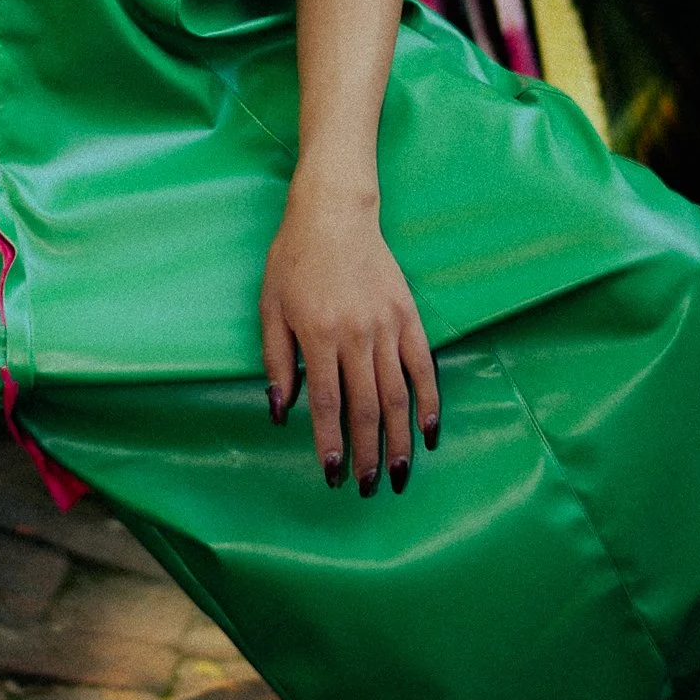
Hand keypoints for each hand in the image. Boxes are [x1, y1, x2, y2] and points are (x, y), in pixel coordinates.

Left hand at [260, 183, 438, 491]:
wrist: (334, 213)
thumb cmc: (293, 259)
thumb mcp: (269, 307)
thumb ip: (275, 360)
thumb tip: (280, 410)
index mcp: (317, 335)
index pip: (324, 403)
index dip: (330, 442)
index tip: (333, 474)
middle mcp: (356, 335)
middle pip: (365, 408)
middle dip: (366, 453)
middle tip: (365, 487)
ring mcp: (387, 326)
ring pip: (396, 395)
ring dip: (398, 439)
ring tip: (397, 473)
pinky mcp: (408, 316)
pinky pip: (423, 367)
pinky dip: (429, 401)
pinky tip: (430, 431)